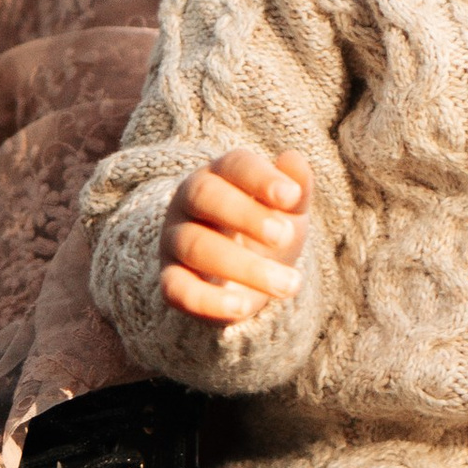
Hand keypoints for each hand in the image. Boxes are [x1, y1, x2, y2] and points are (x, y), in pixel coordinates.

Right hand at [159, 147, 309, 328]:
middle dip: (246, 215)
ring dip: (244, 266)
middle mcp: (189, 201)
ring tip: (288, 284)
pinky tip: (242, 308)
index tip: (292, 197)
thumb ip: (296, 187)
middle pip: (204, 195)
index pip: (234, 165)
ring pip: (195, 245)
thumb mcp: (289, 211)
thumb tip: (293, 159)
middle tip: (283, 236)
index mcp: (220, 175)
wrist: (245, 279)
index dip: (261, 178)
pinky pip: (177, 289)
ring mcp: (175, 240)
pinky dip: (208, 300)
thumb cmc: (267, 232)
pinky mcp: (170, 280)